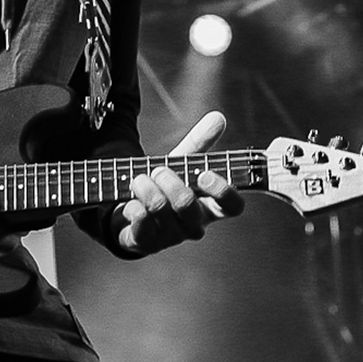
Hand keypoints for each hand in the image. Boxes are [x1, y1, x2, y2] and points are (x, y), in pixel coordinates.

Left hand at [114, 111, 243, 257]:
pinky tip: (130, 202)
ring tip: (139, 179)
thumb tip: (218, 118)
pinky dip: (135, 208)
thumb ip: (199, 142)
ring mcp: (170, 237)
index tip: (206, 174)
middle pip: (190, 208)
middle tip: (158, 170)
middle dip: (171, 183)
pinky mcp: (146, 243)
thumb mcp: (180, 163)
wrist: (130, 209)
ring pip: (163, 213)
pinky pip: (142, 227)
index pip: (232, 207)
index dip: (223, 191)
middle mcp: (193, 225)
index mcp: (209, 206)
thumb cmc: (163, 187)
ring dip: (148, 190)